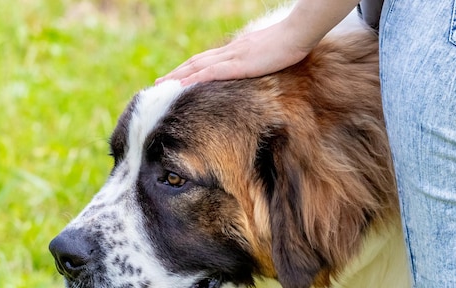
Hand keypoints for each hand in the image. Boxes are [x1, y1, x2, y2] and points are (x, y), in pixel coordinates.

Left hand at [155, 15, 314, 85]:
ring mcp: (232, 57)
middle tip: (159, 82)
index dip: (188, 68)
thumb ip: (253, 61)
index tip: (174, 77)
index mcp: (234, 51)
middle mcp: (229, 52)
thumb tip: (247, 69)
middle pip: (196, 62)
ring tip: (162, 84)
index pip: (205, 60)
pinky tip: (182, 85)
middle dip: (176, 73)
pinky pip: (211, 72)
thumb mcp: (265, 54)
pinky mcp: (239, 64)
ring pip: (198, 66)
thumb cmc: (287, 43)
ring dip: (179, 76)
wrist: (297, 34)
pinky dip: (194, 78)